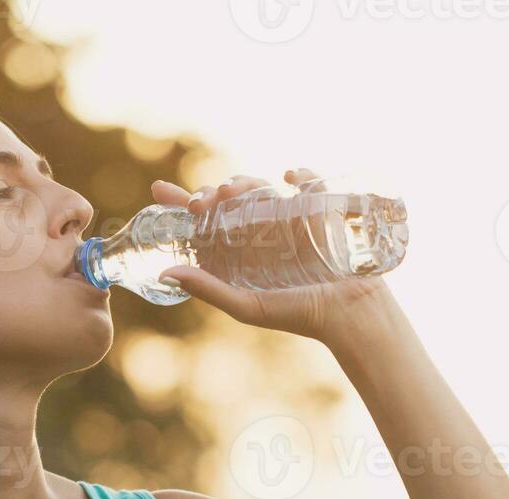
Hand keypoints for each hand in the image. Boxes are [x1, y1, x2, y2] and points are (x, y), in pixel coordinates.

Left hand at [151, 169, 405, 349]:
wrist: (349, 313)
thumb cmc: (298, 315)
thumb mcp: (246, 306)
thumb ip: (208, 289)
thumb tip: (163, 273)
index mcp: (238, 254)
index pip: (202, 223)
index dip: (180, 204)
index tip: (159, 190)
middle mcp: (258, 233)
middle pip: (227, 200)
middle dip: (211, 193)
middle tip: (204, 200)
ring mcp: (287, 219)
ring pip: (258, 187)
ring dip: (243, 182)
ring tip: (232, 190)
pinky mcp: (317, 211)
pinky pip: (308, 182)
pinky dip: (300, 174)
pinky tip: (289, 177)